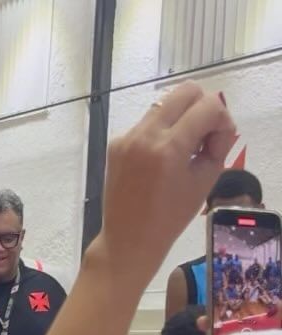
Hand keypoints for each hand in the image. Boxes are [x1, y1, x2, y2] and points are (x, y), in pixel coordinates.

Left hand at [97, 84, 234, 285]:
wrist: (127, 239)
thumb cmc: (170, 217)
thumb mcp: (205, 180)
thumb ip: (217, 143)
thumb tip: (218, 123)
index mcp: (169, 147)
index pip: (208, 105)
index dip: (221, 120)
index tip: (219, 141)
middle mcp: (145, 136)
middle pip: (185, 91)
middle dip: (202, 107)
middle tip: (203, 137)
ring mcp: (127, 138)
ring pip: (164, 104)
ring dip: (181, 118)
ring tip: (182, 151)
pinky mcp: (116, 144)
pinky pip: (147, 123)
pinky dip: (161, 131)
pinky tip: (160, 159)